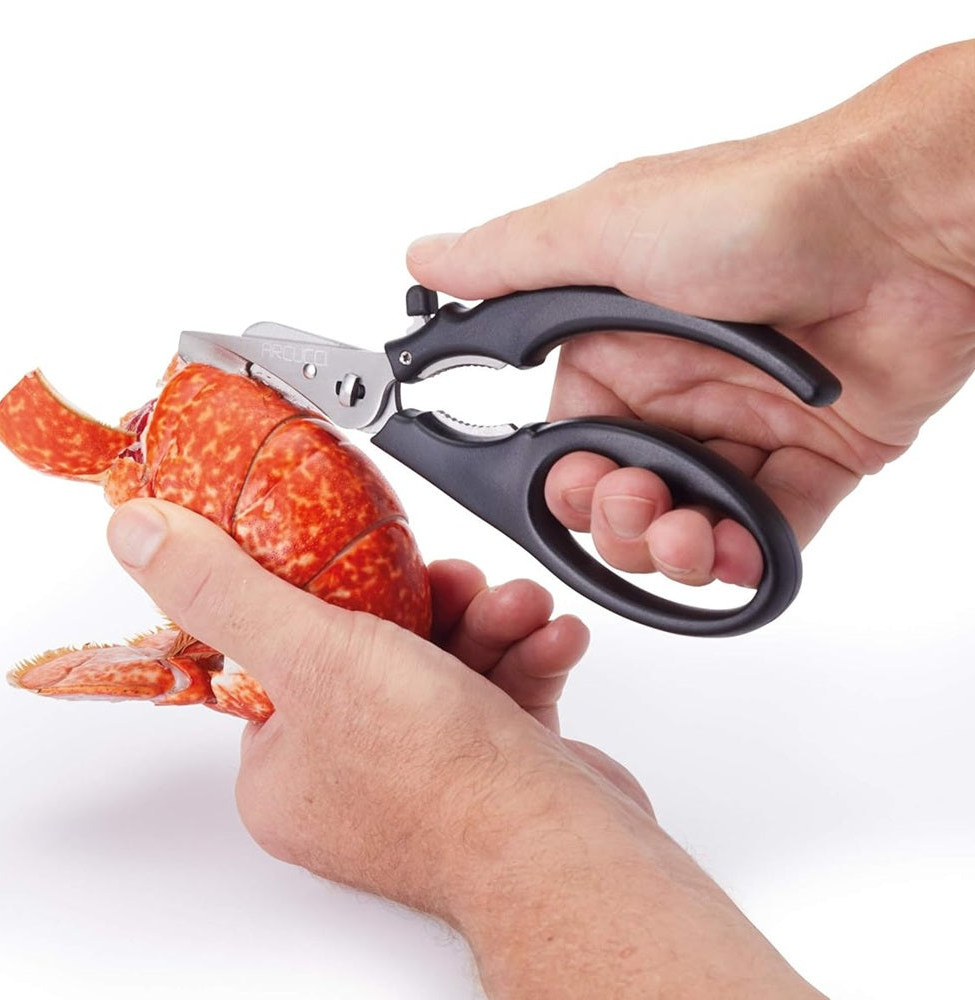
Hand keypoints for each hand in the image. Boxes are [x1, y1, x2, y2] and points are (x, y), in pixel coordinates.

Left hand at [107, 497, 820, 996]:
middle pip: (380, 651)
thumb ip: (225, 588)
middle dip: (436, 603)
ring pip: (449, 665)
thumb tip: (140, 537)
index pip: (289, 656)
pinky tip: (549, 639)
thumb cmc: (439, 777)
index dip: (335, 596)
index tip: (371, 564)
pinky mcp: (490, 773)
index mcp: (286, 768)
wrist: (560, 849)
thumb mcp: (313, 652)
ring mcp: (424, 780)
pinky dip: (526, 657)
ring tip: (517, 608)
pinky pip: (498, 694)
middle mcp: (350, 781)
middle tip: (461, 583)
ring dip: (491, 621)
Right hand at [408, 42, 974, 587]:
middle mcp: (675, 389)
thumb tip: (426, 260)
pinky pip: (767, 532)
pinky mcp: (813, 458)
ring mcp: (744, 425)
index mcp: (616, 346)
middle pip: (622, 498)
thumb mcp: (605, 231)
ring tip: (692, 530)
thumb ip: (508, 264)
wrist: (902, 223)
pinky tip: (735, 552)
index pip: (565, 444)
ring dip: (678, 548)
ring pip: (688, 525)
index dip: (564, 485)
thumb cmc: (752, 211)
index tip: (577, 488)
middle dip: (619, 525)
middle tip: (641, 503)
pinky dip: (747, 558)